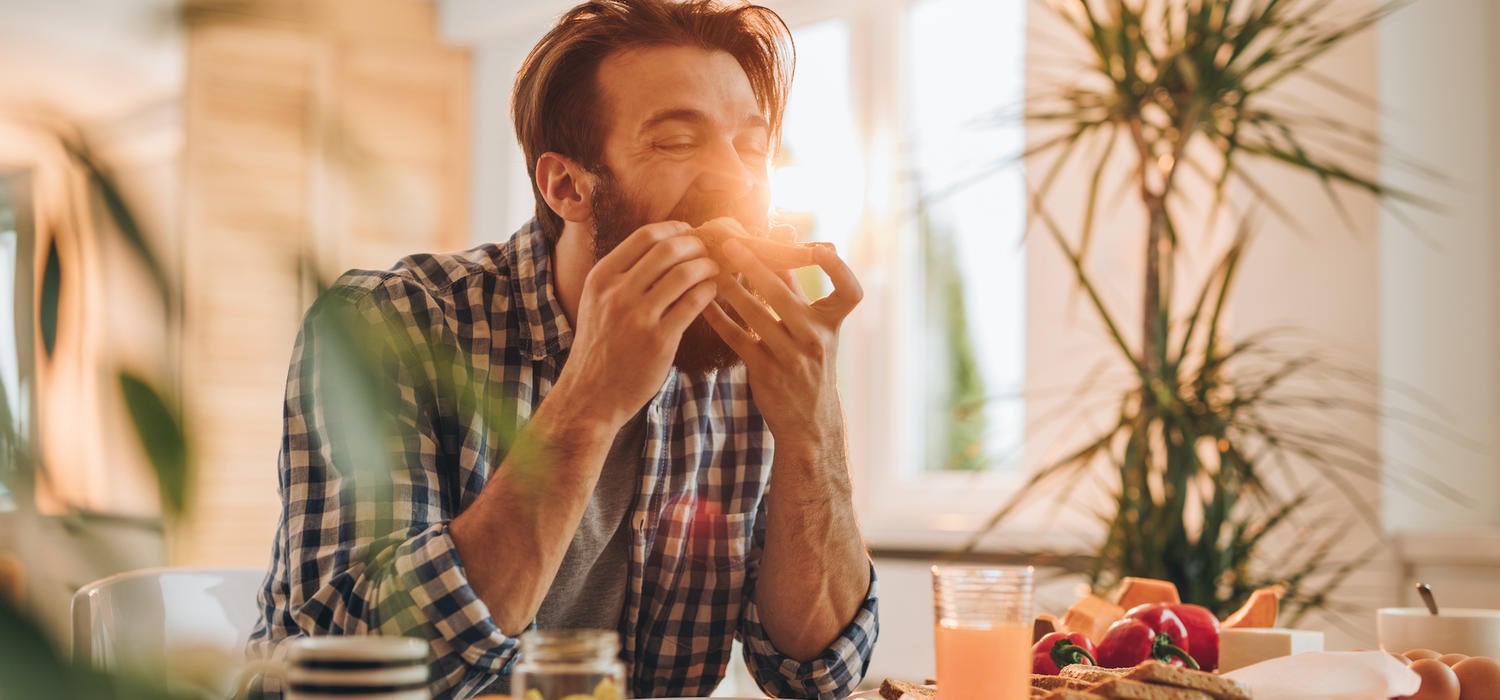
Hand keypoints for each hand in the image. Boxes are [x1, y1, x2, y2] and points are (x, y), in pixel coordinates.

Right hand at [561, 221, 719, 428]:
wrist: (591, 394)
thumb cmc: (601, 346)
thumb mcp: (598, 302)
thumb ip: (623, 275)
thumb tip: (663, 245)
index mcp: (601, 278)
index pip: (644, 236)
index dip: (674, 229)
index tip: (690, 233)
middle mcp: (617, 292)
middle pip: (668, 249)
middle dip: (696, 244)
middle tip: (709, 249)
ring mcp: (637, 316)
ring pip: (684, 273)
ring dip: (707, 266)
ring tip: (715, 269)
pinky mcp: (658, 340)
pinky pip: (693, 303)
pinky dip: (708, 291)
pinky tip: (712, 292)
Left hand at [700, 226, 862, 450]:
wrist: (810, 422)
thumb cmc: (809, 363)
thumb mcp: (813, 327)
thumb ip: (797, 283)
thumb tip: (784, 230)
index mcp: (832, 323)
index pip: (849, 291)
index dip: (839, 267)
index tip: (820, 245)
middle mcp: (816, 338)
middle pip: (784, 294)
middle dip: (756, 265)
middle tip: (730, 244)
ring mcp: (792, 357)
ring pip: (756, 314)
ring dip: (731, 289)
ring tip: (710, 268)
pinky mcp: (768, 373)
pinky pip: (738, 339)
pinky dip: (719, 320)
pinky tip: (703, 304)